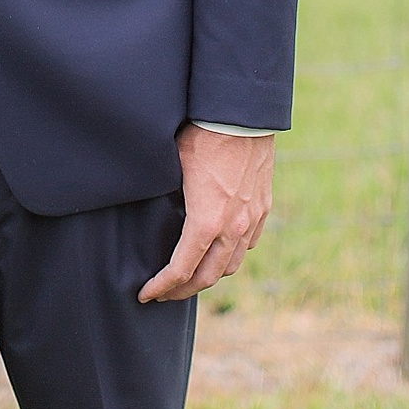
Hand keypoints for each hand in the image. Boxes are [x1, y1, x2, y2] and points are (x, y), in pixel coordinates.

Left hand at [140, 126, 272, 302]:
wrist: (242, 115)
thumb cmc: (203, 137)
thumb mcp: (172, 169)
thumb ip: (165, 200)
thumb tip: (147, 213)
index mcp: (206, 223)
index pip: (181, 270)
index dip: (161, 286)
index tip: (146, 294)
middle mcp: (233, 227)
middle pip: (208, 277)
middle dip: (183, 290)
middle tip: (165, 292)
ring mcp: (252, 218)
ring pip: (232, 264)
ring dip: (210, 274)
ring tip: (192, 273)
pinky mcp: (263, 206)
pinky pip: (249, 243)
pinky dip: (232, 253)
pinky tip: (220, 248)